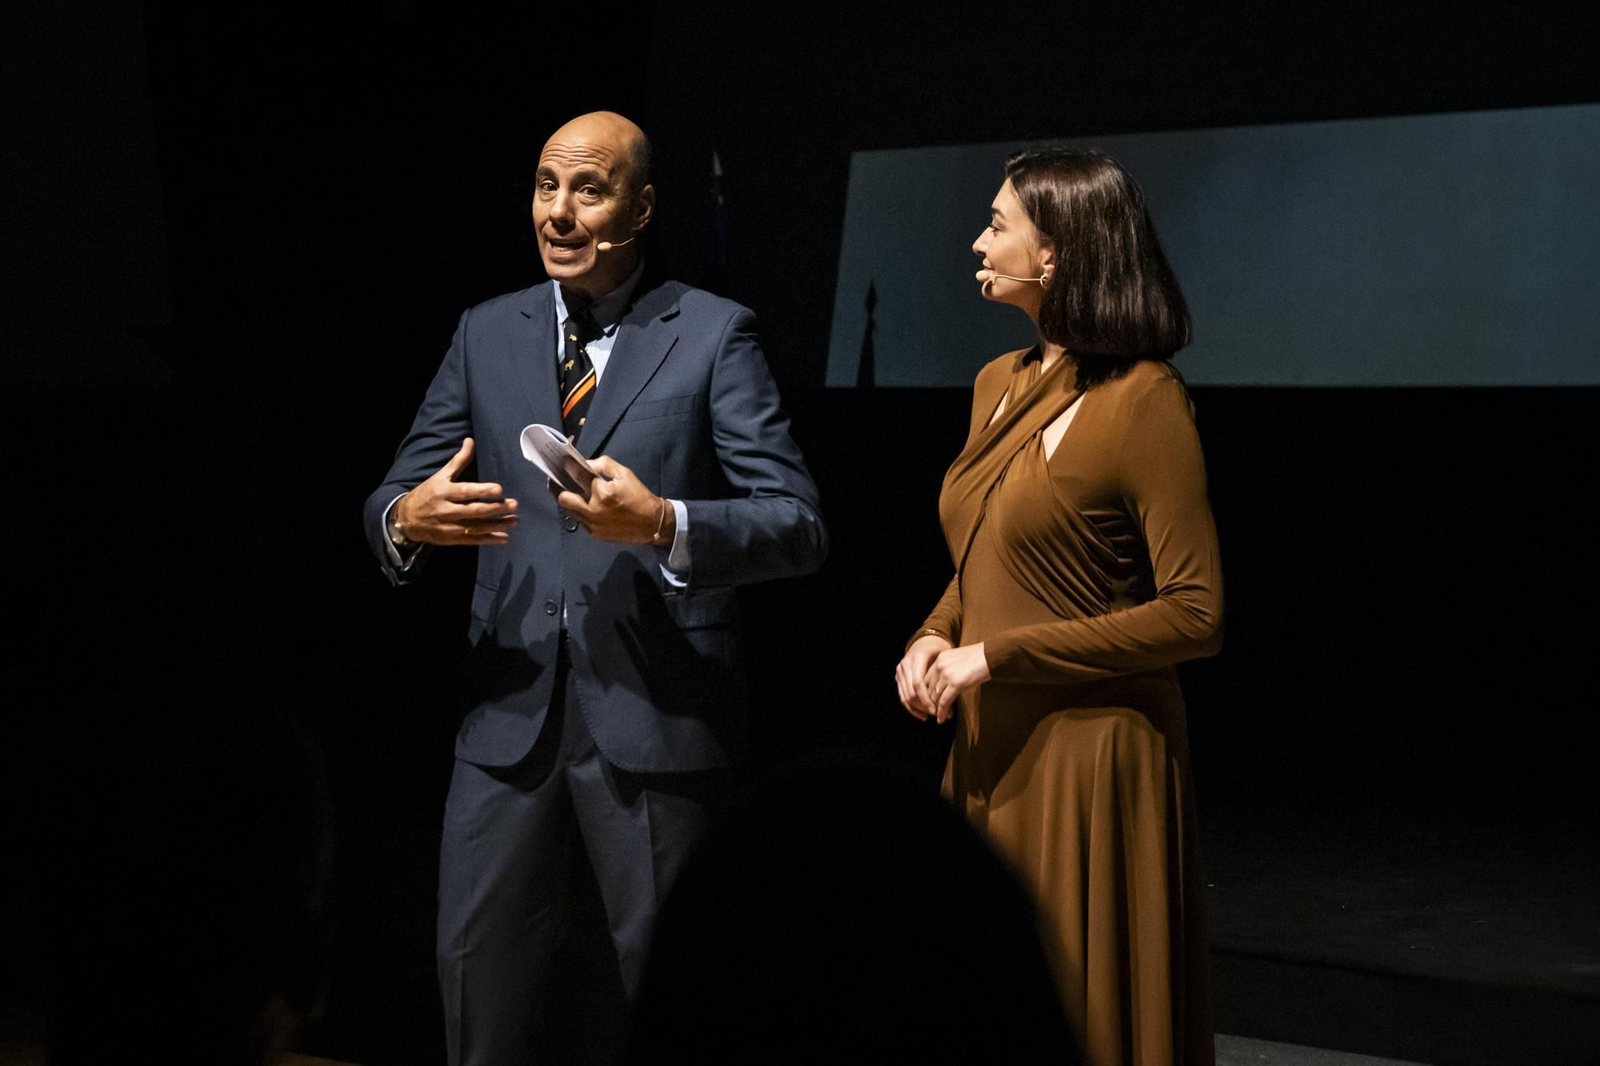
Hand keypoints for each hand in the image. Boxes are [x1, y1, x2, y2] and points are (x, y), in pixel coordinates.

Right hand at [392, 438, 518, 545]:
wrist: (406, 519)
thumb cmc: (427, 493)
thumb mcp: (440, 475)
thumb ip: (458, 460)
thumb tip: (470, 441)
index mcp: (443, 492)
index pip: (465, 491)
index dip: (482, 490)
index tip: (499, 489)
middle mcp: (446, 510)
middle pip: (474, 511)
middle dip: (495, 508)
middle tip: (514, 504)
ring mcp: (449, 527)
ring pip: (476, 527)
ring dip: (497, 525)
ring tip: (515, 520)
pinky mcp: (452, 539)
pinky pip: (473, 540)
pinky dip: (489, 539)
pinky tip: (505, 537)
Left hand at [555, 455, 671, 544]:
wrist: (652, 523)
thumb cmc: (639, 496)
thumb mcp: (624, 474)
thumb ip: (603, 465)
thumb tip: (584, 464)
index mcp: (601, 492)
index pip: (576, 476)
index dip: (566, 468)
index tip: (559, 464)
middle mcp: (593, 510)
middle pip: (562, 498)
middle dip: (556, 487)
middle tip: (555, 480)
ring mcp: (592, 525)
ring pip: (568, 511)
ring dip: (566, 500)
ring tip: (567, 490)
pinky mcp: (594, 534)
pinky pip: (579, 520)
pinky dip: (578, 510)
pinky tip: (583, 504)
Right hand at [895, 635, 951, 720]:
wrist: (925, 641)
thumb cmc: (939, 650)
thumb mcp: (944, 658)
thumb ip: (944, 676)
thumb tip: (951, 699)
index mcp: (917, 658)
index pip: (918, 684)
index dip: (926, 699)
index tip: (937, 710)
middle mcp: (905, 664)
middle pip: (911, 692)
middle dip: (923, 706)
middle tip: (936, 714)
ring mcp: (900, 670)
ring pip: (906, 696)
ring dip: (918, 708)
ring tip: (930, 715)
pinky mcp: (898, 677)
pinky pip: (902, 696)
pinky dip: (911, 707)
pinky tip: (922, 715)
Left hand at [925, 643, 989, 723]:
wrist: (991, 655)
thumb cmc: (979, 658)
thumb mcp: (958, 660)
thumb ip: (949, 669)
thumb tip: (946, 686)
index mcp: (939, 658)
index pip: (926, 679)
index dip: (927, 692)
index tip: (931, 701)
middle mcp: (939, 666)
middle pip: (929, 689)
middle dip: (931, 702)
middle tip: (934, 712)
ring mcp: (947, 675)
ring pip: (935, 697)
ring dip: (936, 709)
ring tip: (939, 717)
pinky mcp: (956, 684)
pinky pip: (944, 702)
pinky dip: (941, 712)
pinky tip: (941, 719)